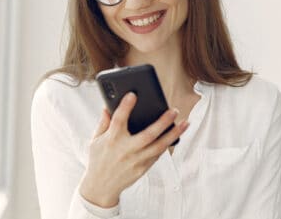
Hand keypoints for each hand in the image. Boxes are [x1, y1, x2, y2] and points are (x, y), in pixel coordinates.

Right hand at [79, 92, 188, 207]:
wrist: (101, 187)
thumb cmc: (98, 160)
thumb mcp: (95, 140)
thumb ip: (103, 124)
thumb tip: (107, 108)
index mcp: (111, 140)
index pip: (119, 120)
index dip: (125, 106)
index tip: (133, 94)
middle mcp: (125, 150)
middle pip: (148, 134)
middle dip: (163, 122)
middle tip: (174, 111)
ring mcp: (136, 161)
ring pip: (159, 146)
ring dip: (174, 134)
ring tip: (185, 123)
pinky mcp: (142, 169)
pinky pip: (157, 155)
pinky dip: (167, 144)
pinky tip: (175, 135)